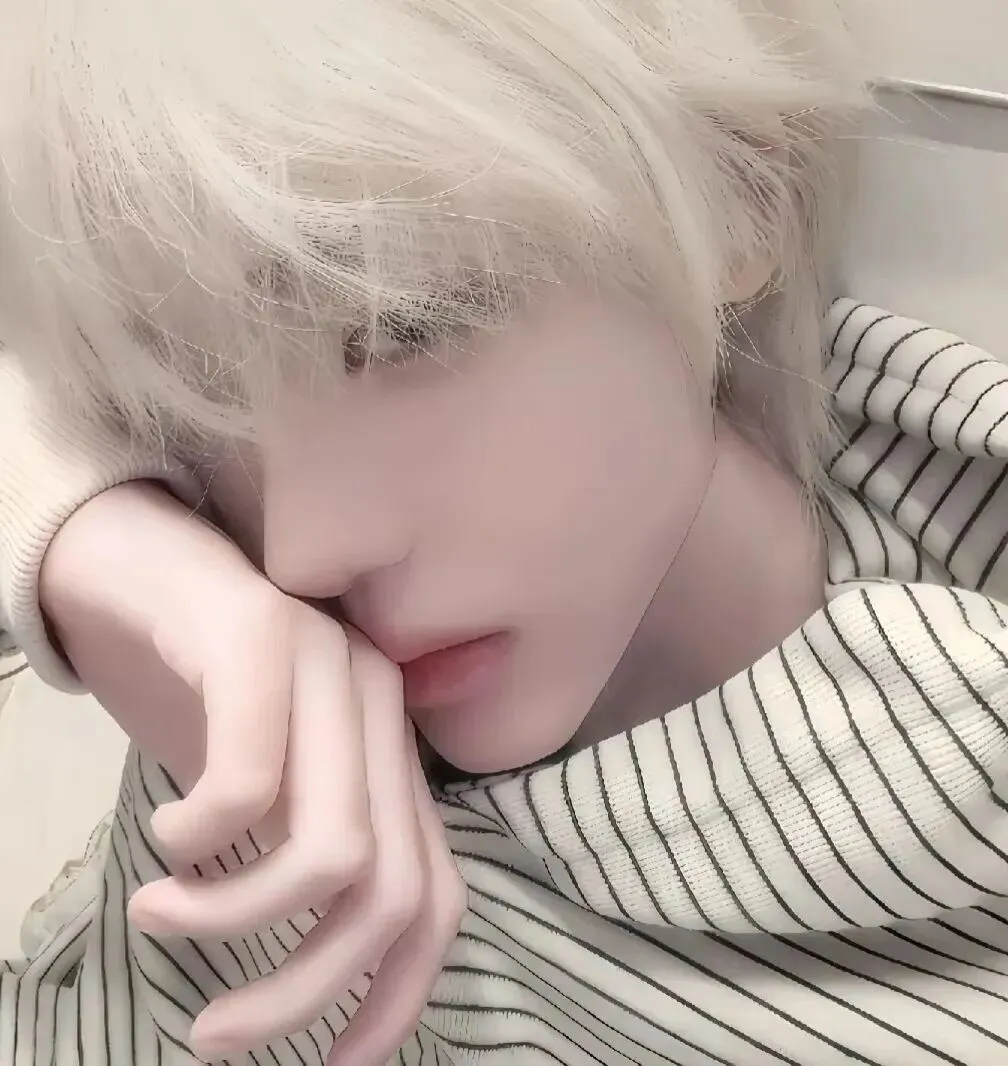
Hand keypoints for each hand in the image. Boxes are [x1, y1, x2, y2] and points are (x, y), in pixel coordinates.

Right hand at [41, 482, 466, 1064]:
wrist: (137, 561)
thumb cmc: (201, 684)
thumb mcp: (265, 788)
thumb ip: (302, 848)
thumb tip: (314, 961)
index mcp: (390, 753)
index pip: (437, 898)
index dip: (398, 999)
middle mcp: (381, 711)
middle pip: (390, 893)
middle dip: (305, 993)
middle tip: (215, 1038)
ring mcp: (331, 666)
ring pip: (334, 850)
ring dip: (235, 919)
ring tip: (162, 914)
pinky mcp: (263, 634)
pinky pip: (252, 776)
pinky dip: (203, 835)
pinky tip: (165, 833)